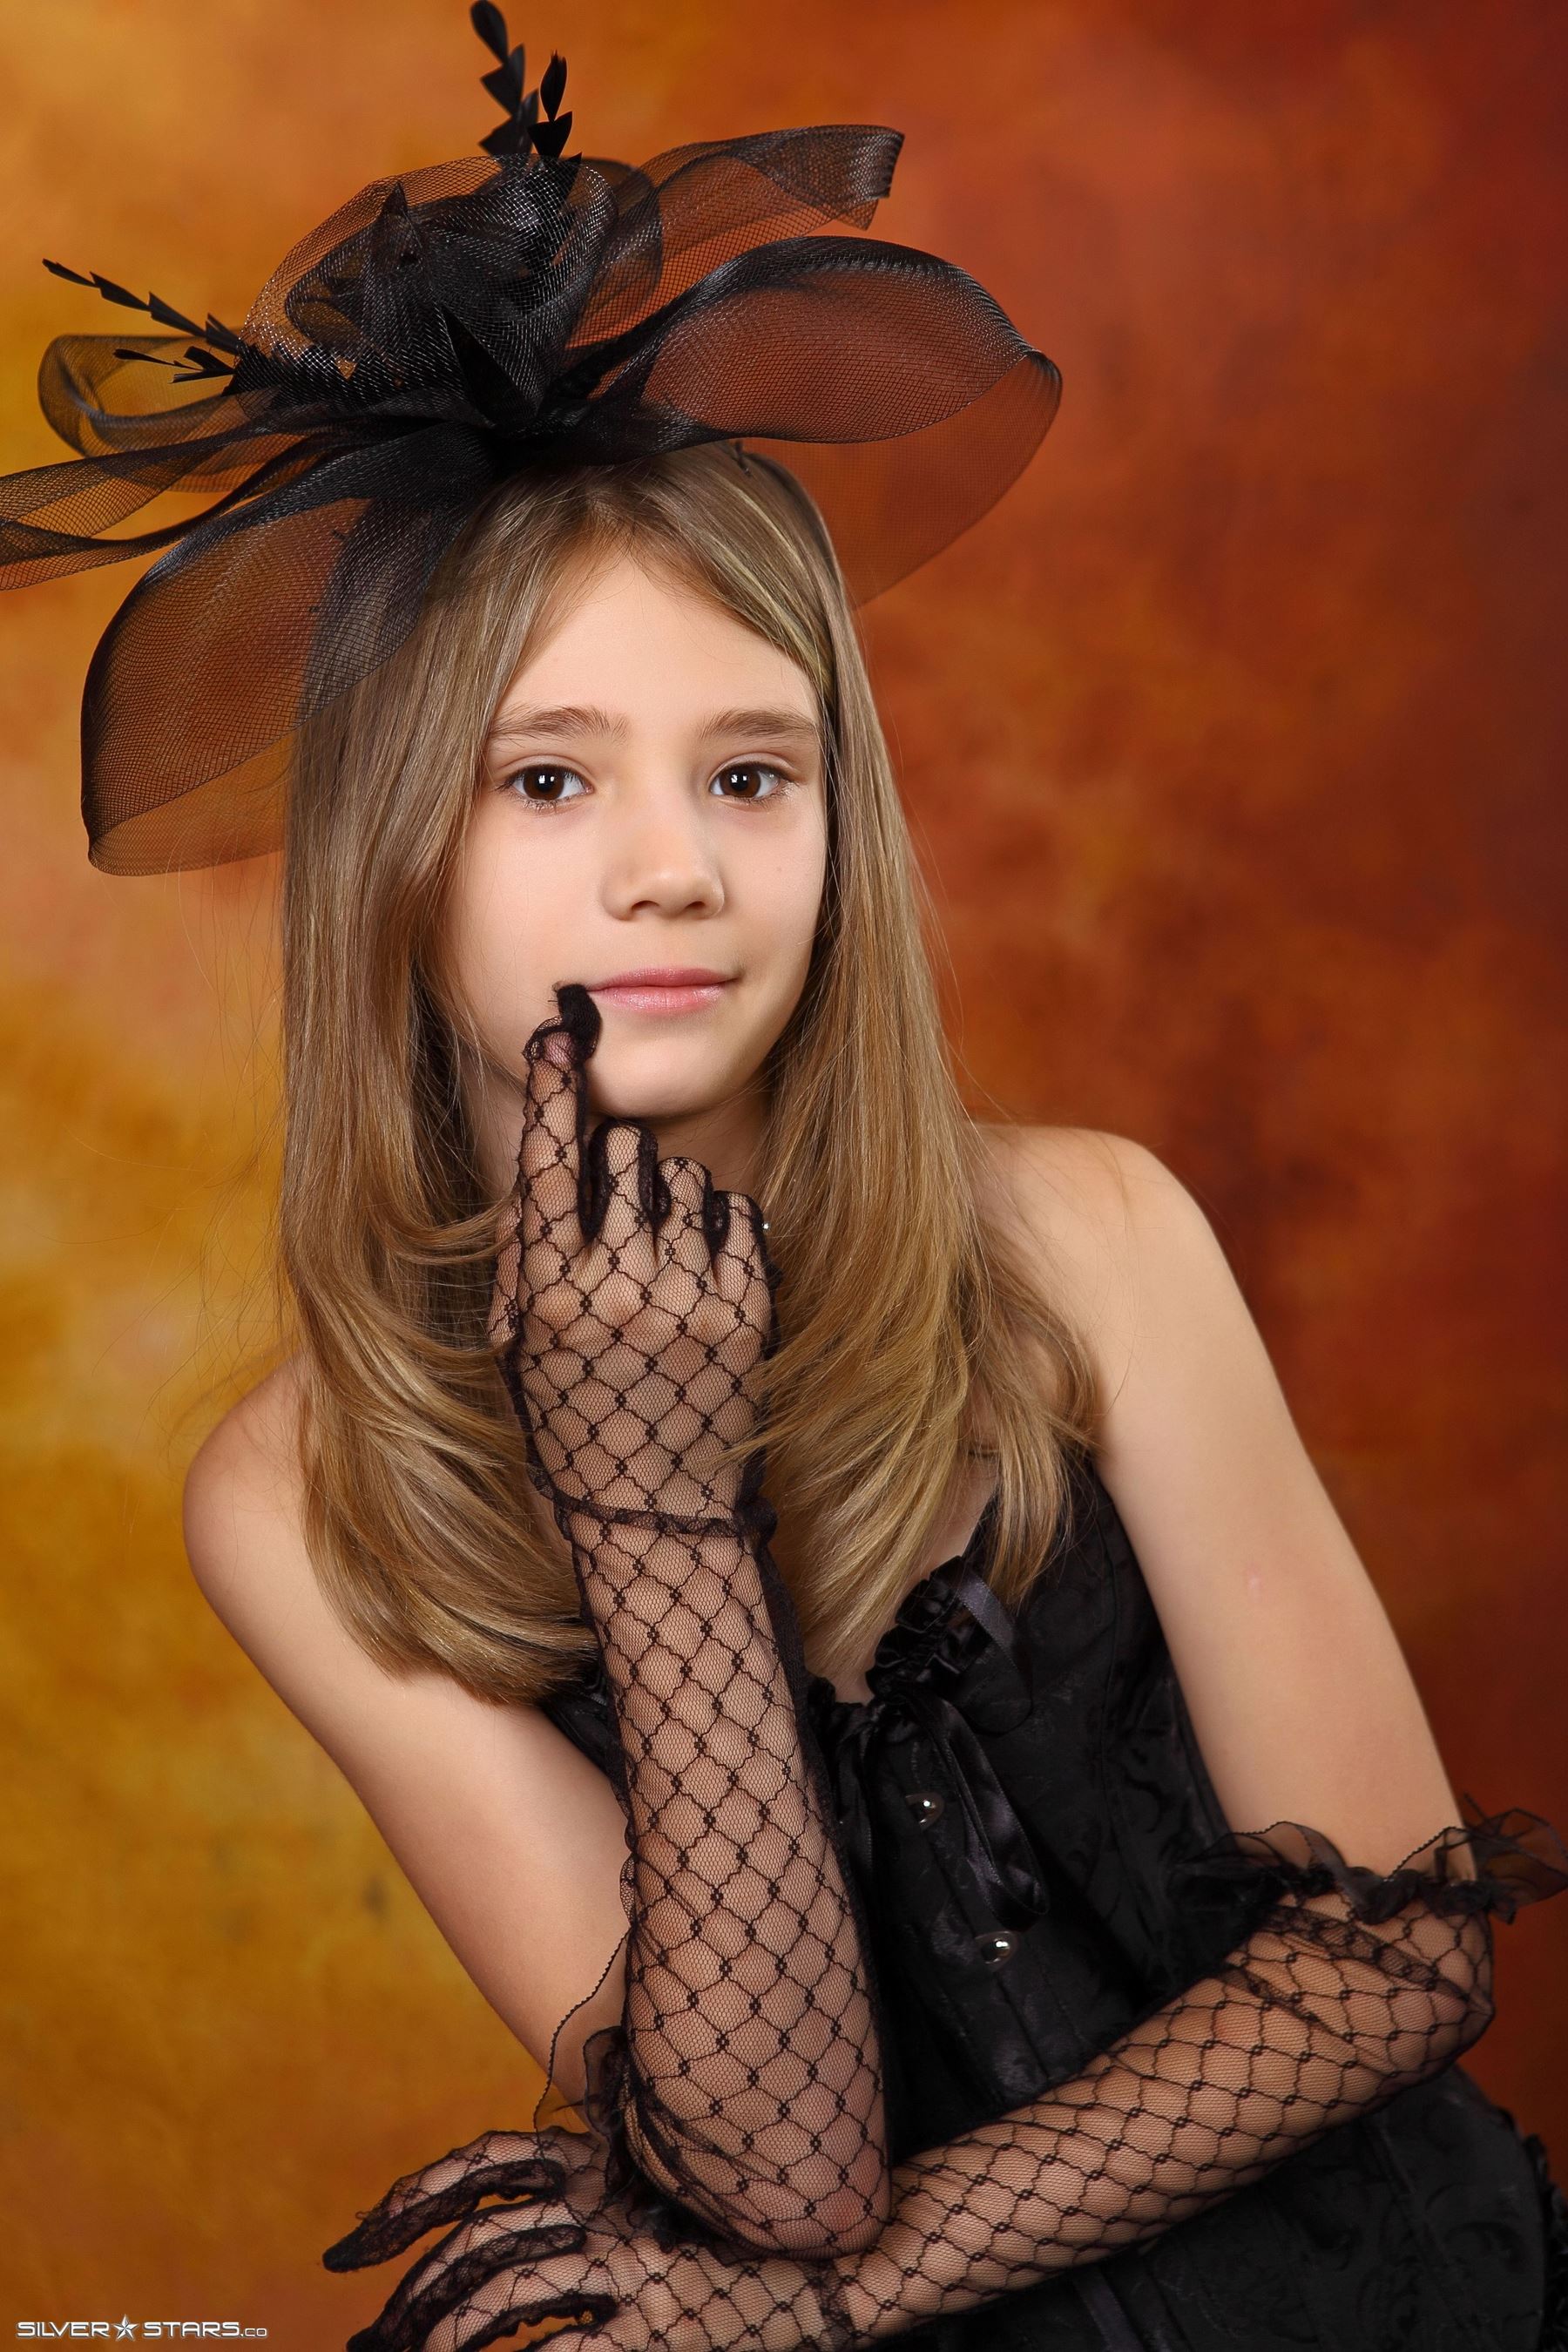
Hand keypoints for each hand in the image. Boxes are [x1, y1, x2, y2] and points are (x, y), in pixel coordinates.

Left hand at [321, 2117, 853, 2351]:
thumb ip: (595, 2187)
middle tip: (370, 2336)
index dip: (410, 2199)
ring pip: (503, 2300)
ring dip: (445, 2339)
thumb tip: (527, 2205)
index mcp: (599, 2166)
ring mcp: (627, 2267)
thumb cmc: (737, 2228)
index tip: (355, 2243)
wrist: (833, 2262)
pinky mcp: (654, 2328)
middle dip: (410, 2294)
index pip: (484, 2165)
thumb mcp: (658, 2188)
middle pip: (477, 2241)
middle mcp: (603, 2206)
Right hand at [488, 983, 779, 1533]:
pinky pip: (738, 1214)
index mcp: (550, 1295)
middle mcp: (618, 1291)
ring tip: (659, 1269)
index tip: (561, 1030)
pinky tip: (702, 1281)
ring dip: (670, 1204)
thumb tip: (552, 1158)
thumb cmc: (577, 1422)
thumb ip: (530, 1255)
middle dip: (621, 1168)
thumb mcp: (525, 1345)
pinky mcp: (750, 1312)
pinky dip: (721, 1233)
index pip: (547, 1163)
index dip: (555, 1087)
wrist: (657, 1516)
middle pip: (626, 1153)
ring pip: (685, 1179)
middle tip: (619, 1220)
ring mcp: (689, 1300)